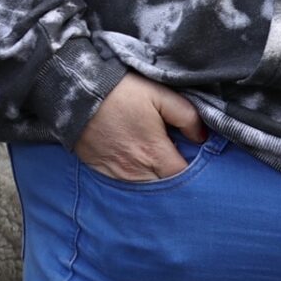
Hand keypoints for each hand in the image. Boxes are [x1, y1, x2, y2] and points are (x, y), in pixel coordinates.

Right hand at [72, 74, 204, 182]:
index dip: (195, 170)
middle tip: (180, 158)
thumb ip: (187, 117)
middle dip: (175, 177)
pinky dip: (136, 178)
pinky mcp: (101, 171)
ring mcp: (116, 173)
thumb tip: (201, 137)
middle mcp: (135, 170)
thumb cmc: (122, 92)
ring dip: (156, 179)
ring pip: (145, 188)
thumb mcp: (161, 95)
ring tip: (160, 160)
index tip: (195, 156)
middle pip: (164, 187)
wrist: (79, 94)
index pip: (182, 176)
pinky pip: (124, 183)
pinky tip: (139, 162)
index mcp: (154, 153)